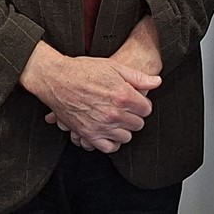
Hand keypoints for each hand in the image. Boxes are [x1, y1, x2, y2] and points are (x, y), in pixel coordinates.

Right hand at [56, 17, 164, 147]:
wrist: (56, 78)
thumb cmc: (83, 70)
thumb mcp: (114, 67)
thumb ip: (138, 77)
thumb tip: (156, 82)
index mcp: (123, 95)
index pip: (146, 109)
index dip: (141, 103)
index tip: (134, 100)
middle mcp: (114, 113)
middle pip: (138, 124)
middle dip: (133, 115)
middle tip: (124, 108)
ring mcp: (102, 126)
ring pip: (126, 137)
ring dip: (123, 128)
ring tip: (115, 118)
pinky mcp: (89, 135)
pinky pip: (109, 147)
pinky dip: (111, 141)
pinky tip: (108, 130)